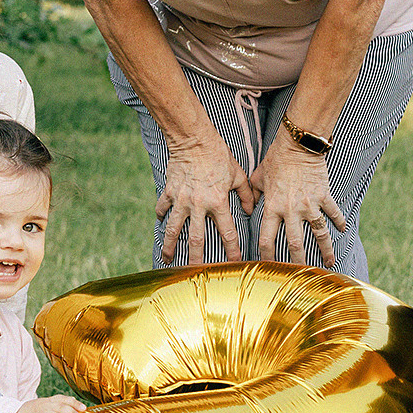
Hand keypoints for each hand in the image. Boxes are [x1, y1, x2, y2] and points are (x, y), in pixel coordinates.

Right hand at [157, 134, 255, 265]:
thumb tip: (251, 210)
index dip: (233, 250)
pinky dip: (161, 215)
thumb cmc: (219, 155)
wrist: (193, 139)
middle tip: (194, 273)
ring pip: (174, 229)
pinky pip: (163, 207)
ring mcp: (181, 199)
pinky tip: (160, 223)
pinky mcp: (169, 191)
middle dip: (196, 259)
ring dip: (170, 245)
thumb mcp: (238, 173)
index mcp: (218, 202)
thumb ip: (246, 193)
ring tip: (167, 259)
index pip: (228, 233)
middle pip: (197, 239)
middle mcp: (198, 205)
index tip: (234, 263)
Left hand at [250, 136, 345, 266]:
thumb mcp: (258, 176)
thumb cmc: (276, 159)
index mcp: (273, 207)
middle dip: (298, 261)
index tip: (269, 265)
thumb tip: (248, 206)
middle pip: (295, 243)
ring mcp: (310, 204)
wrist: (298, 145)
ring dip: (325, 249)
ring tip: (329, 263)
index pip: (267, 238)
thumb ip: (253, 194)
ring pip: (319, 233)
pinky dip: (339, 222)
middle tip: (302, 273)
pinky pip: (333, 213)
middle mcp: (291, 210)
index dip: (267, 254)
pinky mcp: (324, 196)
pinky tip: (343, 231)